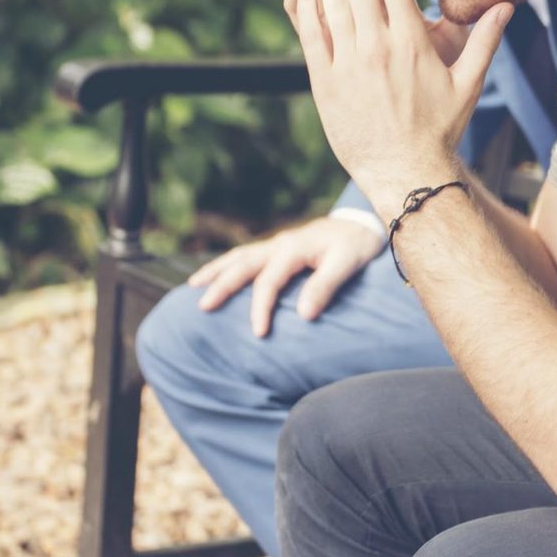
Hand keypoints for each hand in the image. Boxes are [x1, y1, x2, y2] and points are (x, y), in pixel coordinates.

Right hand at [186, 215, 385, 336]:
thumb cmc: (356, 245)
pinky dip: (227, 264)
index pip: (269, 281)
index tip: (258, 334)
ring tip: (194, 286)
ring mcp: (277, 243)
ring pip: (239, 256)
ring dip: (216, 270)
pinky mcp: (279, 246)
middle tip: (203, 307)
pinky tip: (217, 274)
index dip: (261, 308)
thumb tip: (304, 315)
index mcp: (294, 249)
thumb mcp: (348, 263)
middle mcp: (280, 244)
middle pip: (243, 264)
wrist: (362, 223)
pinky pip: (246, 254)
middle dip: (222, 285)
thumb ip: (326, 286)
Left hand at [283, 0, 510, 217]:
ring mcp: (349, 63)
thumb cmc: (440, 129)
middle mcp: (378, 46)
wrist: (405, 171)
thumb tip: (508, 6)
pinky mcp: (326, 81)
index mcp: (412, 42)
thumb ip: (486, 41)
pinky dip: (307, 7)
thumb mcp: (469, 84)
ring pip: (333, 2)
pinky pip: (312, 36)